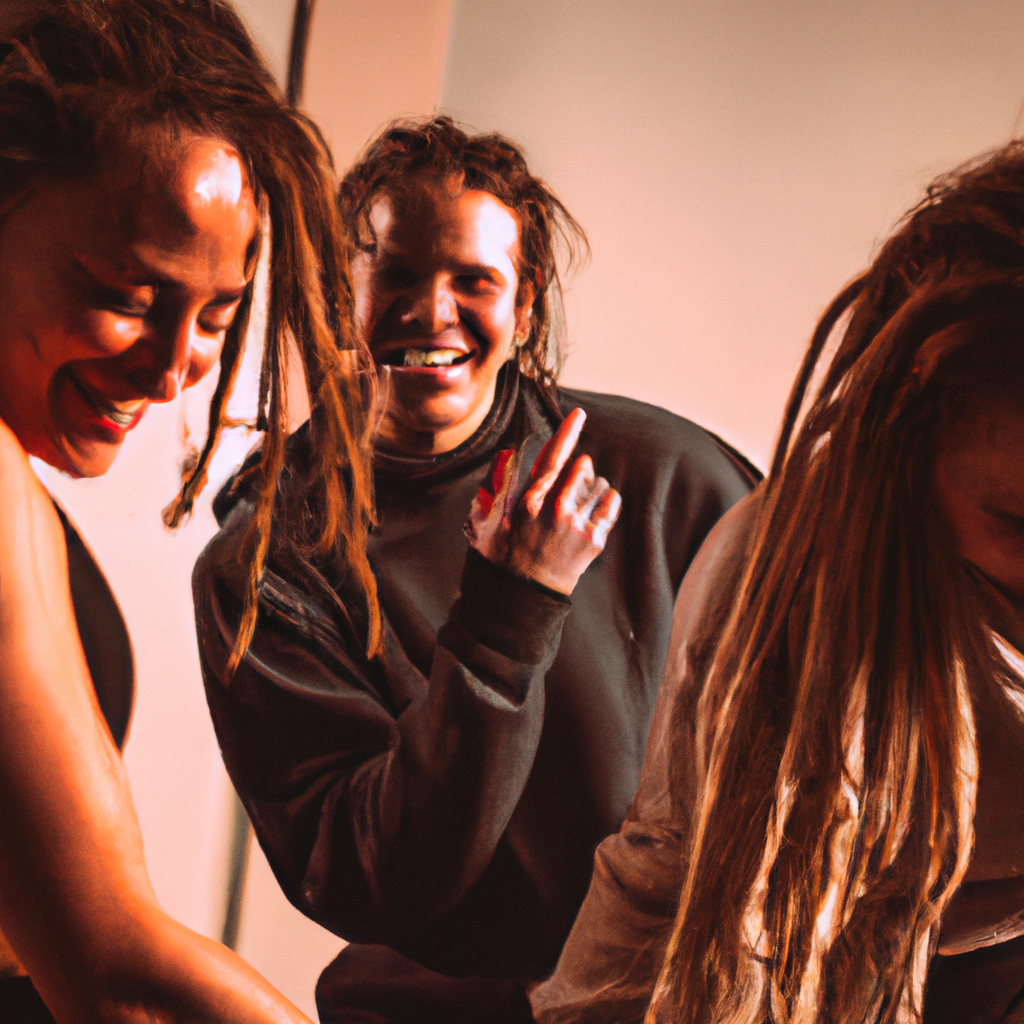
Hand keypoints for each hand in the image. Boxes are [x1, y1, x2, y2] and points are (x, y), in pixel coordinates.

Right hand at [464, 408, 620, 593]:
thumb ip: (497, 488)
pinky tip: (594, 512)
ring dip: (593, 488)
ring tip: (578, 507)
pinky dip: (607, 501)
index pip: (551, 458)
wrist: (528, 592)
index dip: (566, 432)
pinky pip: (611, 502)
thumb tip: (504, 456)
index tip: (580, 413)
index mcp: (529, 501)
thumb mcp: (494, 520)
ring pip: (599, 483)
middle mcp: (555, 509)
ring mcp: (577, 524)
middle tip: (569, 489)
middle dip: (579, 471)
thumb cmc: (509, 552)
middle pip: (581, 466)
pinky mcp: (595, 539)